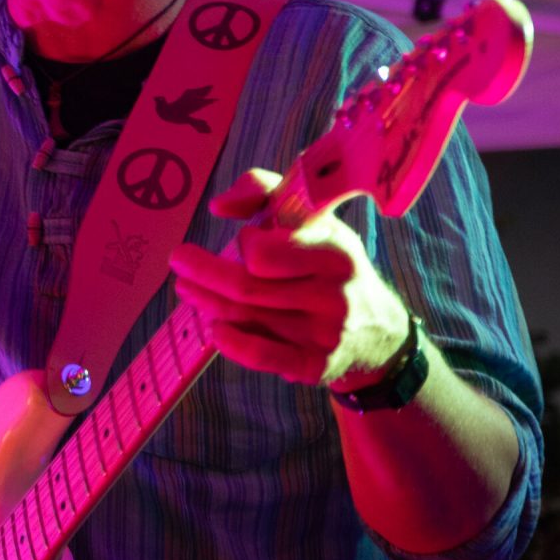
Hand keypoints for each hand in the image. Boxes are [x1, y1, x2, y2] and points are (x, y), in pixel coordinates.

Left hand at [168, 168, 411, 389]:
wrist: (380, 333)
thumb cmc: (334, 268)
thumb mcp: (317, 222)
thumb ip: (267, 193)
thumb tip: (219, 206)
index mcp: (334, 254)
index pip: (266, 252)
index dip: (246, 244)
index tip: (245, 239)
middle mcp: (333, 295)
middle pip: (246, 287)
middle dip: (203, 272)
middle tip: (179, 260)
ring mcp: (324, 334)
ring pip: (246, 318)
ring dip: (207, 302)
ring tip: (187, 288)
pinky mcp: (314, 366)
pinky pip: (262, 355)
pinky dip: (230, 342)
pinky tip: (214, 329)